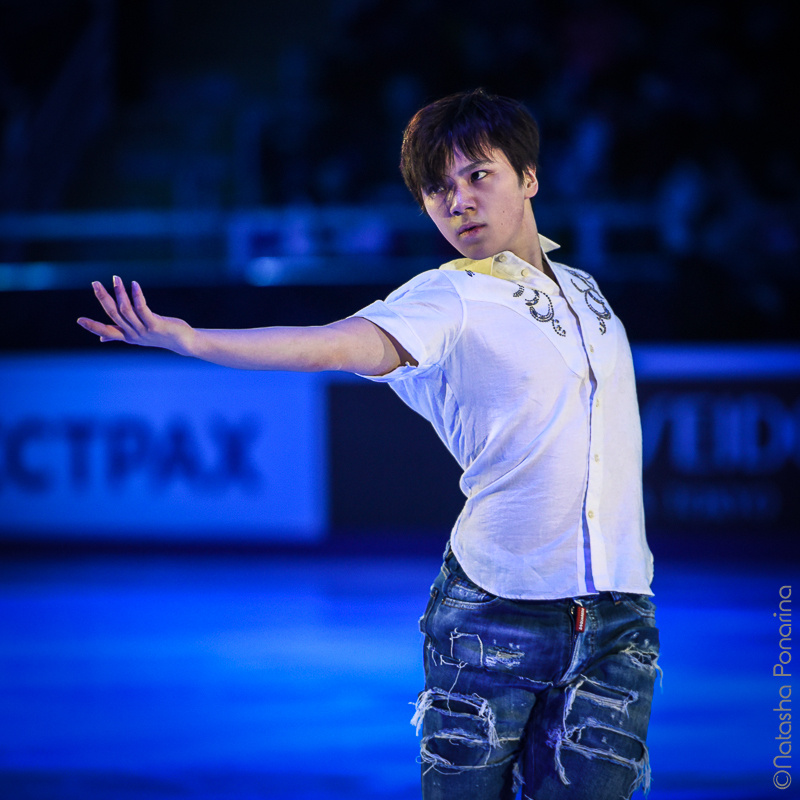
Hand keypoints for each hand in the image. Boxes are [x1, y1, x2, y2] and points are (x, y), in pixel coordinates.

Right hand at [77, 276, 194, 354]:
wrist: (184, 342)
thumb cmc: (161, 335)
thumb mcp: (138, 336)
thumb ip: (119, 334)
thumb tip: (101, 339)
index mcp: (128, 336)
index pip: (106, 331)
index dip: (92, 327)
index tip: (78, 321)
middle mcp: (134, 334)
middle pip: (114, 315)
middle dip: (103, 298)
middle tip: (95, 283)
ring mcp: (144, 330)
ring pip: (126, 310)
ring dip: (120, 293)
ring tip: (116, 278)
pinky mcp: (155, 325)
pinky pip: (143, 308)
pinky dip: (137, 295)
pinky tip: (134, 284)